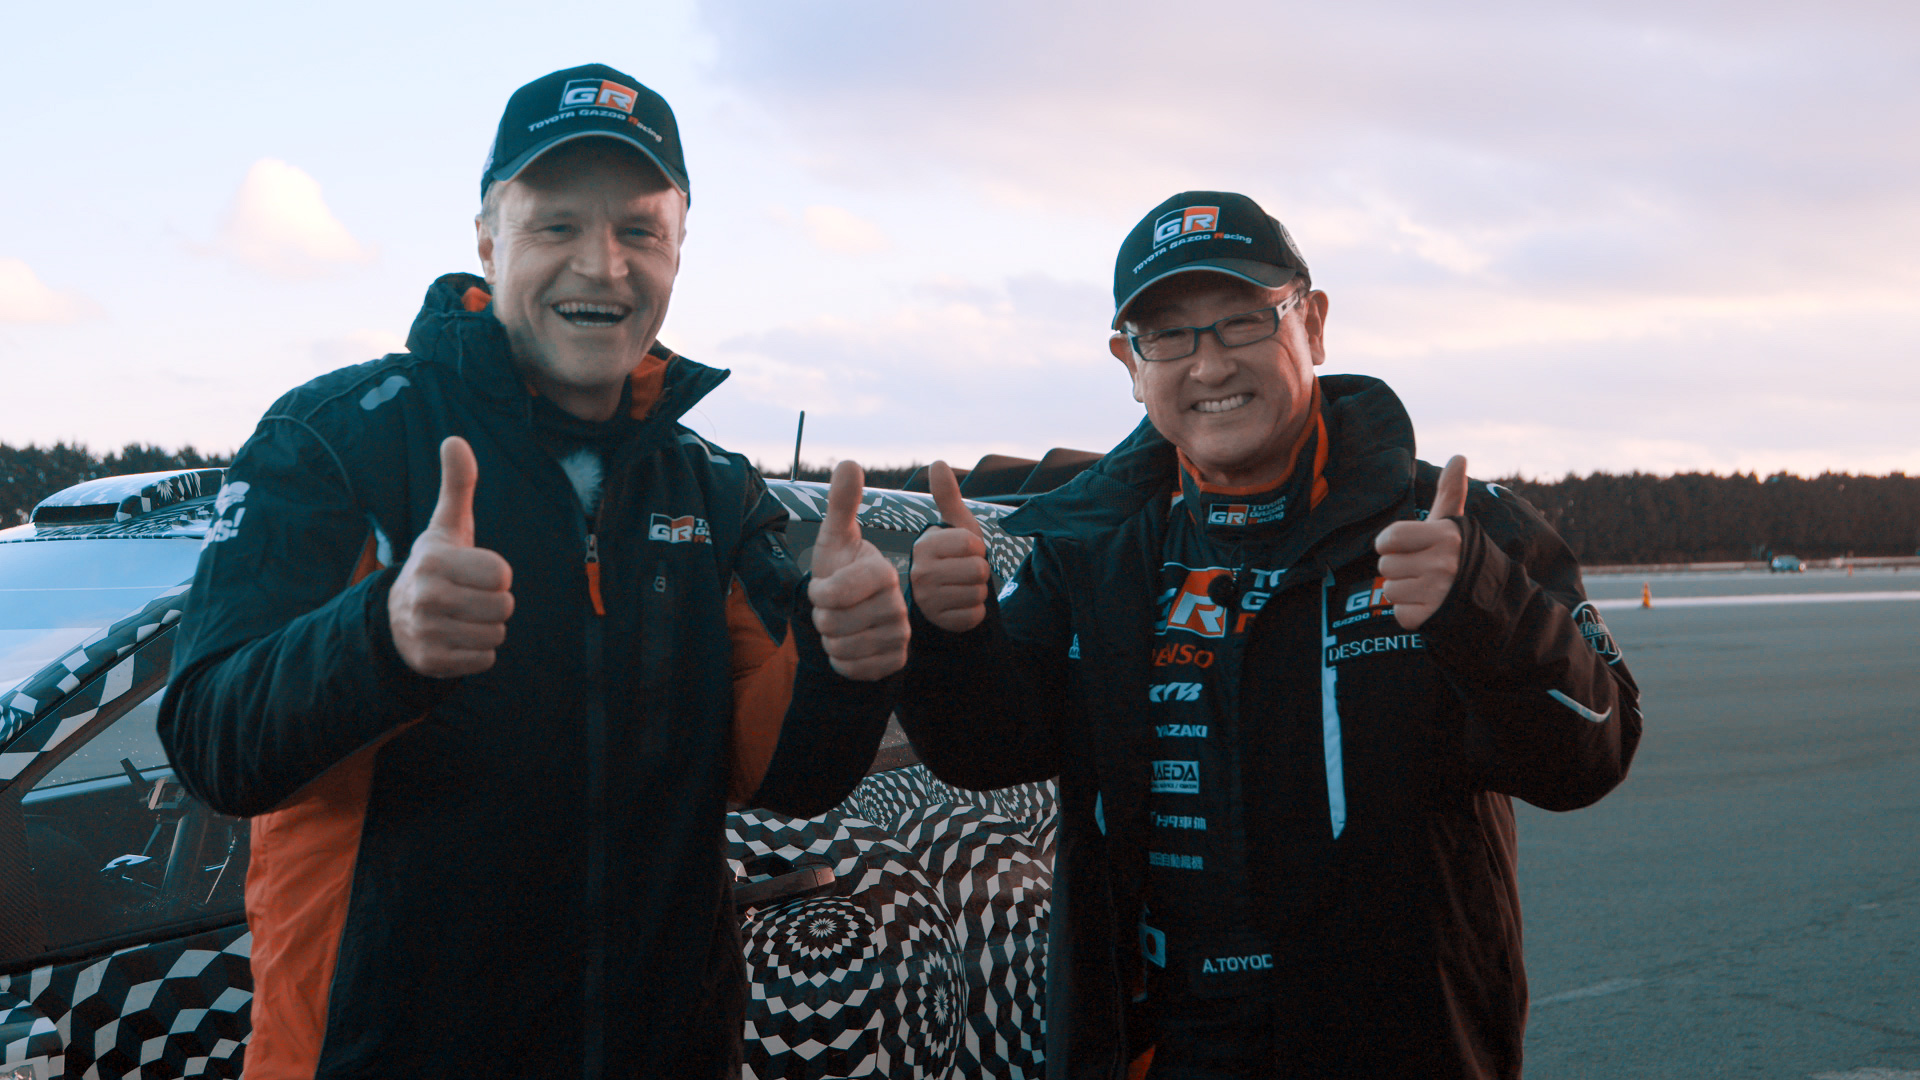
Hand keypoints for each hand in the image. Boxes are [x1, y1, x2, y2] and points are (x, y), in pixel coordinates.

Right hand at [388, 437, 515, 676]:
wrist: (397, 617)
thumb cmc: (438, 566)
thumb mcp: (447, 526)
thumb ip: (457, 485)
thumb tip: (455, 439)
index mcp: (434, 562)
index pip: (502, 574)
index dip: (497, 574)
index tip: (476, 571)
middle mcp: (426, 597)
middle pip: (504, 606)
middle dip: (496, 602)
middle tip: (471, 596)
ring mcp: (426, 632)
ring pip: (497, 635)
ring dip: (488, 627)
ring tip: (464, 616)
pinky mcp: (431, 662)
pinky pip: (485, 660)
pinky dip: (479, 652)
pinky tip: (458, 638)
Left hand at [808, 461, 909, 679]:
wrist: (853, 618)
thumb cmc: (839, 573)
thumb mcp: (835, 538)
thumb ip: (841, 503)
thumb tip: (849, 461)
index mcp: (883, 573)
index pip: (832, 594)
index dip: (818, 594)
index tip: (823, 589)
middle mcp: (899, 605)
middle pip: (833, 625)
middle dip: (823, 620)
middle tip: (834, 611)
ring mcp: (900, 636)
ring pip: (842, 649)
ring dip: (831, 642)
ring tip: (842, 627)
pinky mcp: (895, 662)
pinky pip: (854, 669)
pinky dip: (842, 663)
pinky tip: (851, 648)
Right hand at [910, 461, 989, 632]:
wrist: (940, 599)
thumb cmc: (951, 558)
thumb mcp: (953, 527)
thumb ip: (947, 496)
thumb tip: (937, 462)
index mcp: (924, 546)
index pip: (972, 544)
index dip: (977, 548)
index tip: (963, 552)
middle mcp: (920, 573)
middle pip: (979, 570)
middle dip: (980, 572)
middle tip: (963, 573)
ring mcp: (928, 601)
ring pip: (979, 593)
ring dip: (978, 592)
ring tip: (961, 589)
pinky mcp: (940, 623)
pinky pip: (975, 615)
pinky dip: (974, 612)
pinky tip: (959, 607)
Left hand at [1374, 454, 1468, 630]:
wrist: (1491, 601)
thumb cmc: (1460, 556)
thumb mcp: (1454, 525)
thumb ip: (1450, 492)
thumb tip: (1459, 456)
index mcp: (1445, 536)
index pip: (1388, 538)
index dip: (1390, 544)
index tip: (1407, 547)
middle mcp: (1442, 563)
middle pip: (1385, 565)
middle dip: (1399, 568)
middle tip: (1424, 571)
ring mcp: (1438, 592)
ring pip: (1389, 590)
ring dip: (1403, 591)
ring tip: (1428, 589)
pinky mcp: (1431, 617)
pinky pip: (1398, 613)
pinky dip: (1409, 612)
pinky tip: (1429, 606)